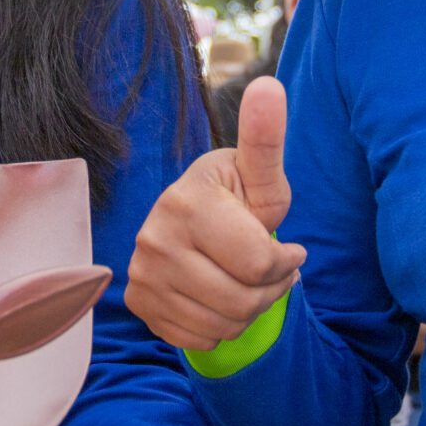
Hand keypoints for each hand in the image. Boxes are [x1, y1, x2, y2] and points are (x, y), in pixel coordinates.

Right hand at [125, 77, 306, 350]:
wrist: (196, 221)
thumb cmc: (239, 197)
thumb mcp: (260, 174)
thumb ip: (266, 139)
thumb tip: (271, 86)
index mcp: (186, 202)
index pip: (259, 264)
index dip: (286, 262)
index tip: (288, 247)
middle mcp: (153, 238)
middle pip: (241, 300)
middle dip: (270, 291)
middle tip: (271, 270)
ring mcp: (140, 274)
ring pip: (221, 325)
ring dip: (247, 311)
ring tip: (246, 282)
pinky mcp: (138, 302)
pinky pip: (196, 339)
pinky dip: (218, 327)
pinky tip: (218, 296)